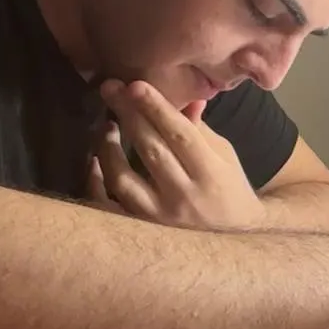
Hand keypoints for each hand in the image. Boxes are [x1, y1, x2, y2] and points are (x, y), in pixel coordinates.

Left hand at [87, 79, 266, 229]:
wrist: (234, 244)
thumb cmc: (230, 192)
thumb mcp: (224, 156)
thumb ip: (199, 128)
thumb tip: (183, 96)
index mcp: (210, 174)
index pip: (180, 135)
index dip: (156, 108)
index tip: (135, 84)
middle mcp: (183, 197)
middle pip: (150, 150)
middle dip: (128, 114)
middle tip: (109, 87)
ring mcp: (158, 218)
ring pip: (123, 179)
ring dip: (108, 148)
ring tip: (105, 126)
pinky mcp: (140, 231)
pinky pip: (108, 207)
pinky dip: (96, 183)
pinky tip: (93, 162)